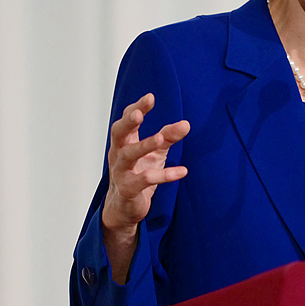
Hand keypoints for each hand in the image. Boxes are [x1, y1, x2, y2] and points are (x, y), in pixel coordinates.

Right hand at [102, 93, 189, 282]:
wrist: (124, 208)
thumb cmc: (138, 174)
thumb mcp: (155, 154)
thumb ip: (168, 137)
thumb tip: (186, 124)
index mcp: (124, 143)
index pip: (126, 121)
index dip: (136, 108)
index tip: (150, 97)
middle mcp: (118, 155)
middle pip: (118, 134)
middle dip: (128, 123)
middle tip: (139, 114)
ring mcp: (121, 173)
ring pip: (128, 156)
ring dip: (144, 146)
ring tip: (161, 139)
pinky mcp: (129, 190)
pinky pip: (145, 181)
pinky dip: (164, 175)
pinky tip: (182, 171)